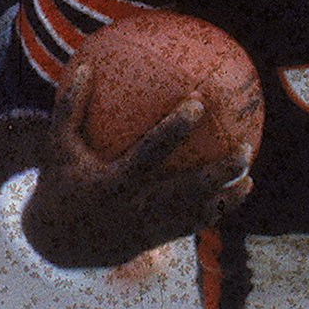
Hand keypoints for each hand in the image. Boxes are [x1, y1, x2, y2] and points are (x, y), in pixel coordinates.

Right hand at [22, 81, 250, 269]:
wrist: (57, 243)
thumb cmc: (60, 184)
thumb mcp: (59, 147)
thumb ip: (70, 108)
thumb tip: (87, 66)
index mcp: (115, 182)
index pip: (150, 151)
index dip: (175, 129)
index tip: (198, 103)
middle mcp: (136, 206)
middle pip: (187, 190)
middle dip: (218, 172)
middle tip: (245, 147)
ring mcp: (149, 226)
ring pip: (195, 214)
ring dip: (226, 198)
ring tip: (250, 178)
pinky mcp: (156, 238)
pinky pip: (191, 226)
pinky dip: (216, 212)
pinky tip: (237, 195)